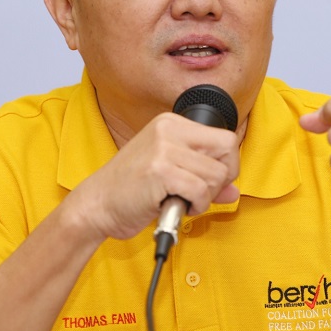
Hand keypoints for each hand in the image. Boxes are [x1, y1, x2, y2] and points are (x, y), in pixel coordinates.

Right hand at [63, 112, 240, 240]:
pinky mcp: (160, 170)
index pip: (225, 137)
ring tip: (184, 201)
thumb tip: (234, 191)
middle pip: (227, 150)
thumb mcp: (170, 175)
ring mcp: (163, 148)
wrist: (96, 204)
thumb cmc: (130, 190)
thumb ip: (204, 178)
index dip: (226, 164)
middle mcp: (168, 129)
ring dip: (206, 196)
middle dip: (221, 179)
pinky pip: (200, 190)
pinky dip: (196, 205)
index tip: (211, 182)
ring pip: (216, 174)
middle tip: (200, 193)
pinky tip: (179, 207)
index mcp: (171, 123)